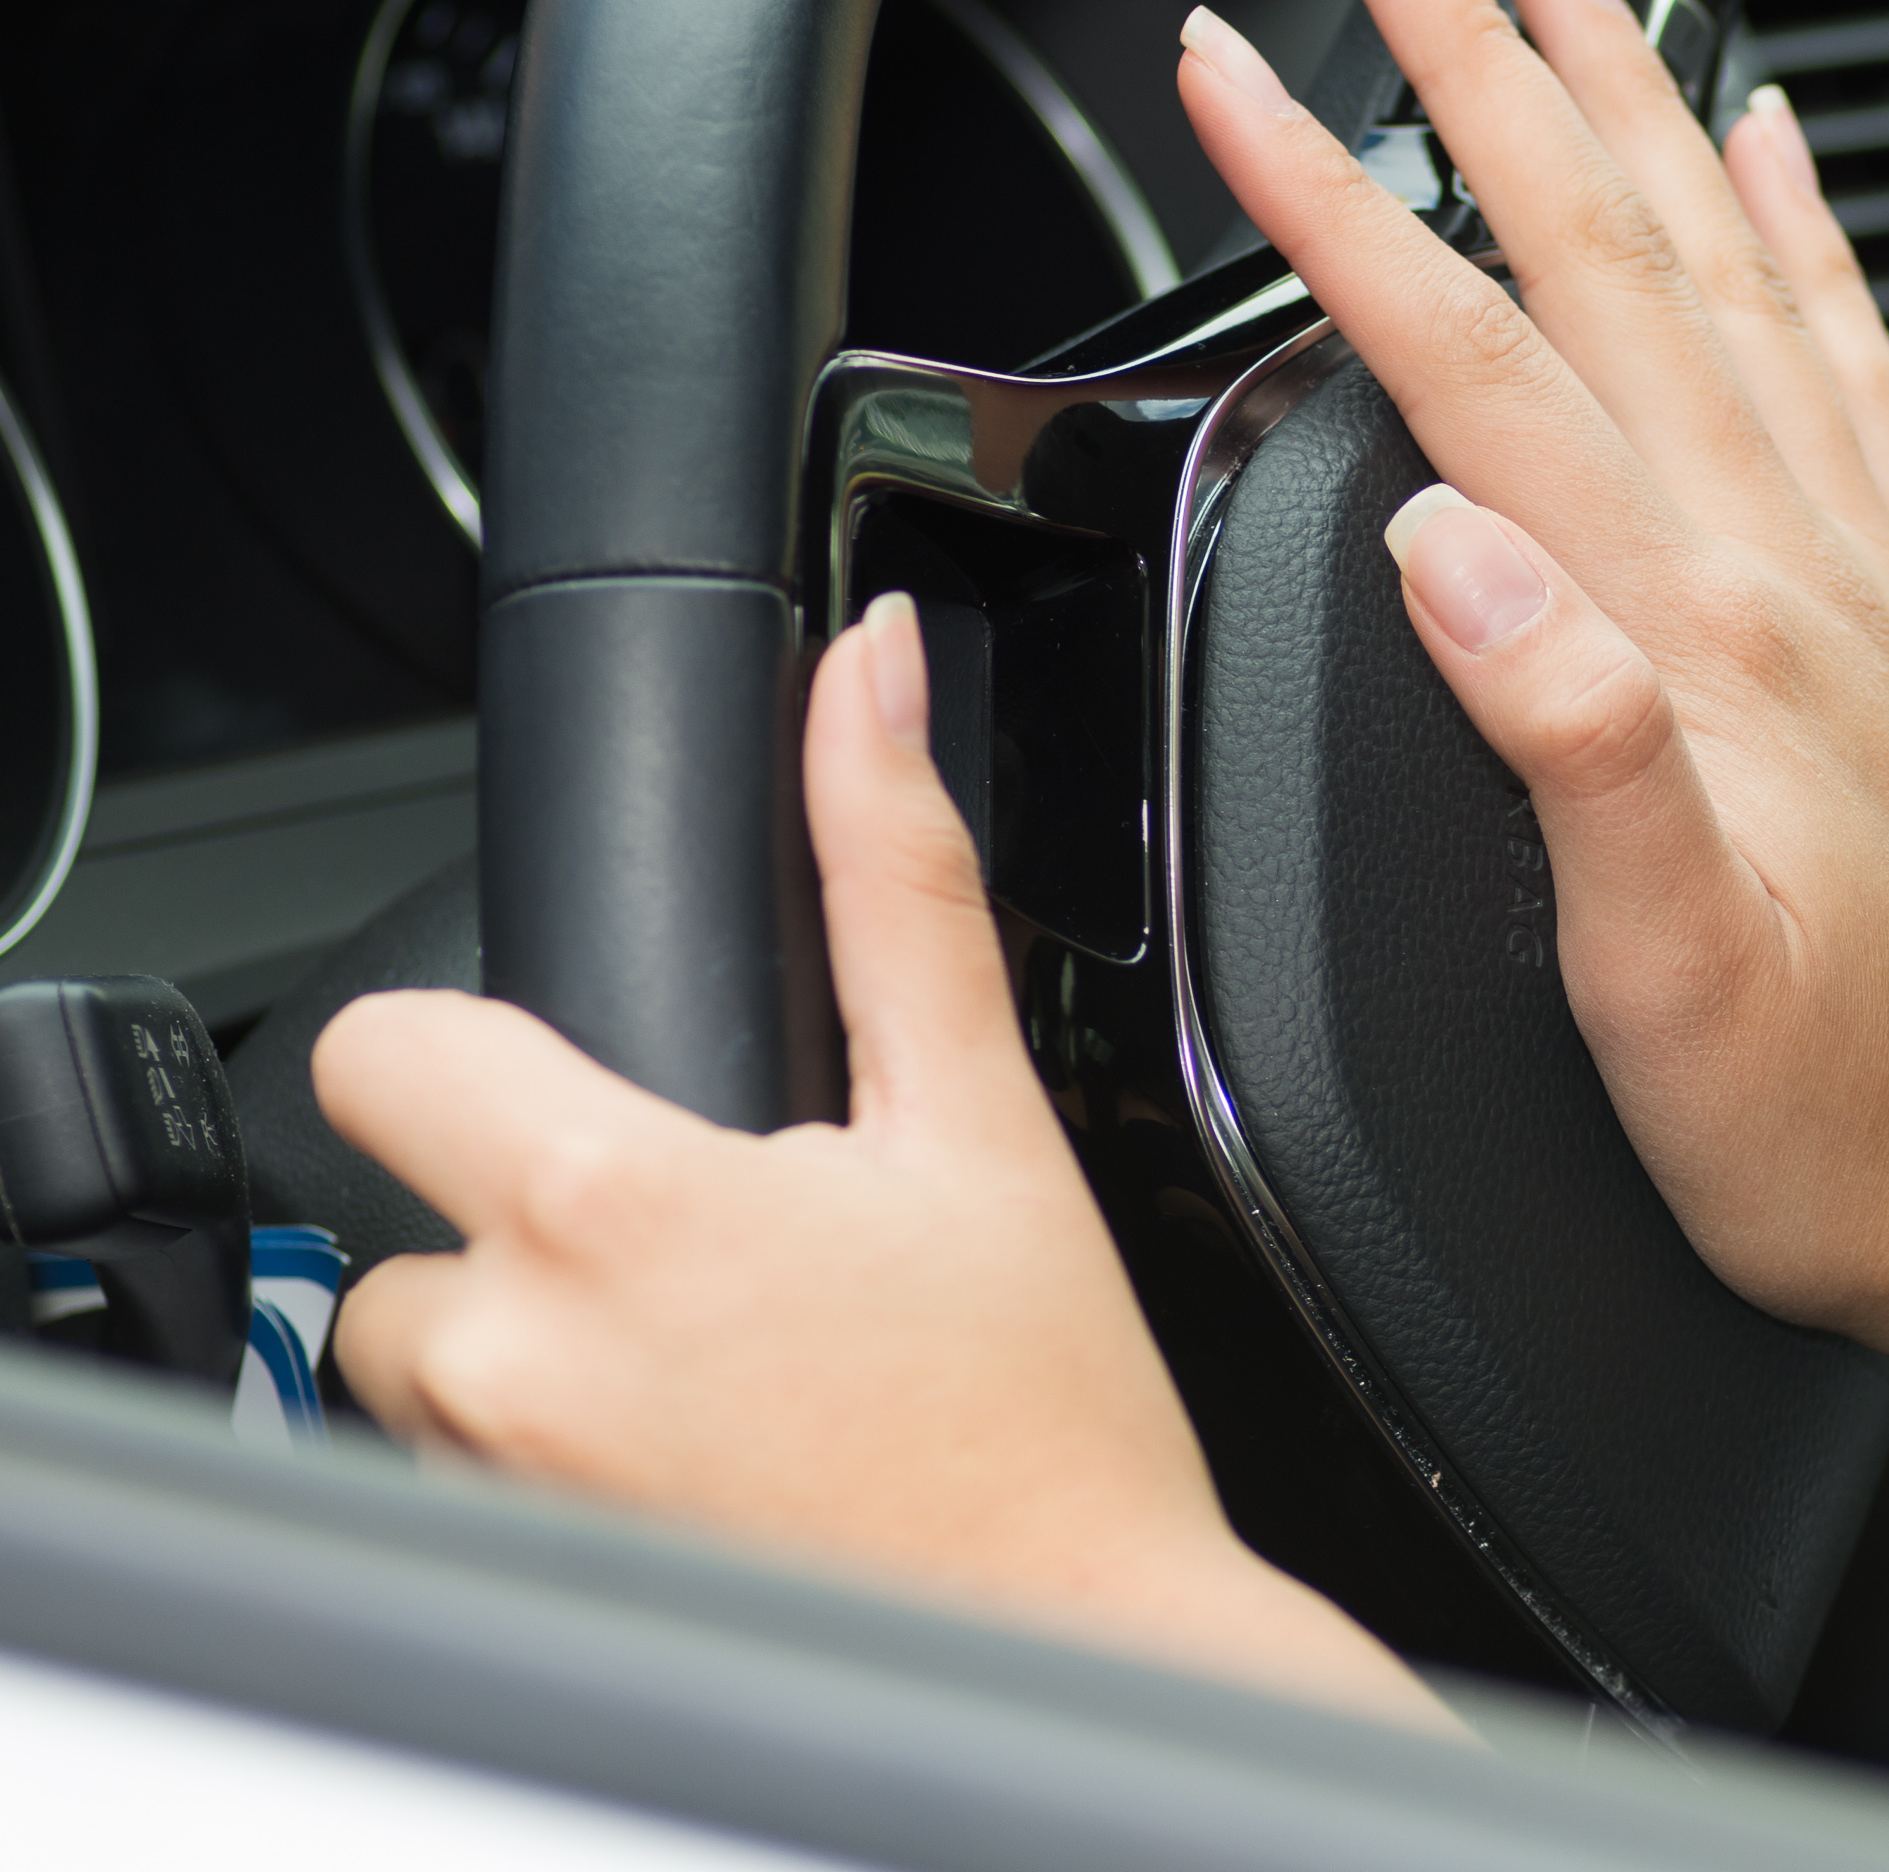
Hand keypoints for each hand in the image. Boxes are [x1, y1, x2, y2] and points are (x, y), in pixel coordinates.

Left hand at [321, 595, 1451, 1733]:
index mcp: (614, 1206)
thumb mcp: (979, 1117)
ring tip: (727, 1366)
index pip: (384, 1046)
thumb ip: (896, 874)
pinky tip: (709, 1457)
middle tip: (716, 1262)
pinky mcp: (511, 1575)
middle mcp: (513, 1359)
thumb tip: (866, 676)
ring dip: (539, 1347)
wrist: (1074, 1641)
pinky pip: (467, 1476)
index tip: (594, 1090)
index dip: (483, 1045)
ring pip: (432, 1357)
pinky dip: (555, 1459)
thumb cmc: (1042, 1416)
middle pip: (409, 1216)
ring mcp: (497, 1487)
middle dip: (531, 1223)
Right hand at [1174, 0, 1888, 1350]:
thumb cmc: (1837, 1113)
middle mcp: (1783, 557)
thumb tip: (1447, 552)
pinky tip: (1771, 143)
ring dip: (1623, 85)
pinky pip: (1850, 353)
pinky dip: (1800, 223)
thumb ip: (1564, 747)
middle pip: (1597, 241)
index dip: (1330, 205)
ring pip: (1717, 255)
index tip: (1234, 73)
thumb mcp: (1662, 976)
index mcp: (1690, 631)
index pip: (1474, 358)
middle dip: (1473, 51)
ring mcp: (1857, 560)